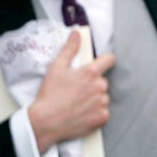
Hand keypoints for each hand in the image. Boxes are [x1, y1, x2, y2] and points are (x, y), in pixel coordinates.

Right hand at [26, 31, 115, 153]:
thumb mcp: (56, 67)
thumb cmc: (50, 95)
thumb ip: (70, 49)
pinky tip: (82, 113)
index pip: (109, 60)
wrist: (46, 122)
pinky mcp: (102, 118)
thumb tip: (77, 34)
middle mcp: (100, 87)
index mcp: (91, 73)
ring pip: (103, 97)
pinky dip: (95, 113)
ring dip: (95, 99)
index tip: (100, 64)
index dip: (105, 60)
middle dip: (93, 84)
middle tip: (77, 90)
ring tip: (78, 103)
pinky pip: (103, 112)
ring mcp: (102, 103)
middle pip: (102, 81)